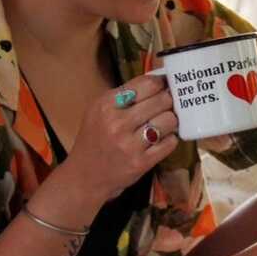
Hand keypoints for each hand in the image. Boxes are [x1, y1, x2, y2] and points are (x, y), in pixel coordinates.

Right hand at [59, 73, 178, 203]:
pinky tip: (161, 139)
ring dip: (171, 121)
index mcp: (106, 104)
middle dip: (169, 101)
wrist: (85, 176)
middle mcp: (118, 123)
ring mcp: (130, 144)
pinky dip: (170, 139)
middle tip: (168, 105)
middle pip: (162, 100)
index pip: (147, 84)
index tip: (165, 86)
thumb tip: (159, 79)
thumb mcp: (99, 110)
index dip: (161, 83)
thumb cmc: (95, 138)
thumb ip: (125, 94)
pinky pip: (170, 143)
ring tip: (164, 123)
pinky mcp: (141, 162)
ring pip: (169, 120)